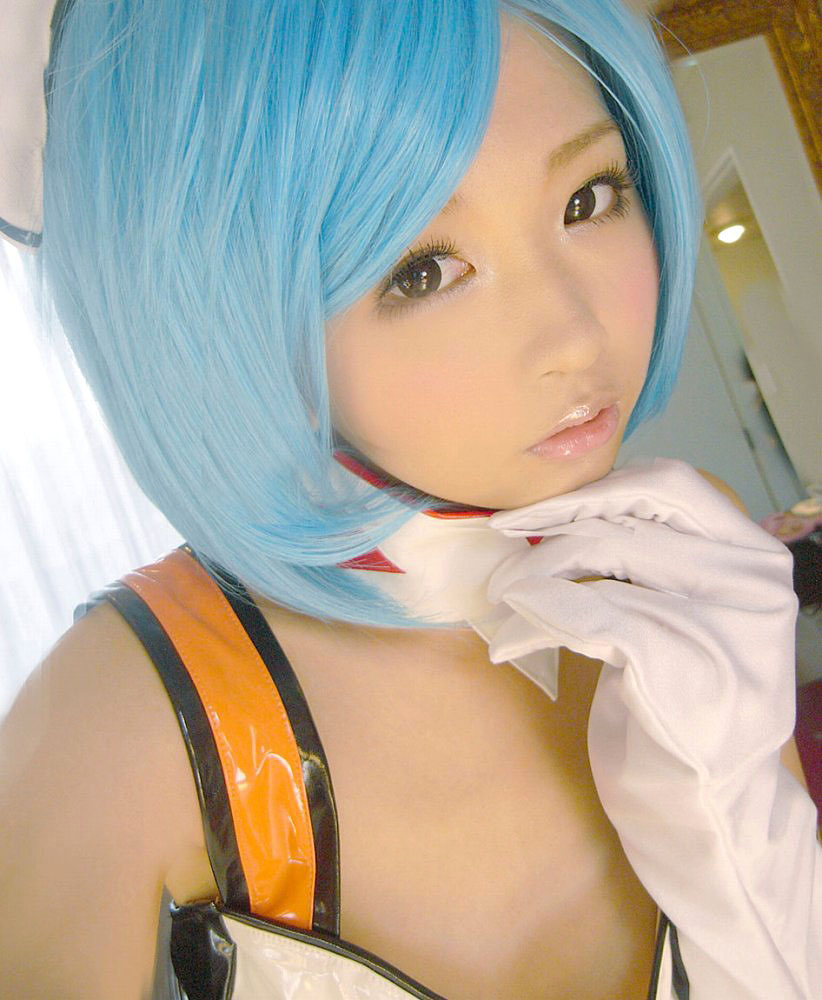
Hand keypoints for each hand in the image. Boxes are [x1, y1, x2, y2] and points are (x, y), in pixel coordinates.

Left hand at [487, 458, 819, 998]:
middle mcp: (750, 578)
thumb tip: (567, 513)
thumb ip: (651, 564)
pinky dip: (534, 620)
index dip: (595, 489)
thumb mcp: (682, 621)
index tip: (537, 510)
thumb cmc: (685, 713)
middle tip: (504, 538)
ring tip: (500, 600)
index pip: (669, 486)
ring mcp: (722, 619)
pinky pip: (587, 612)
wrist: (710, 817)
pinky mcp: (682, 660)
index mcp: (752, 557)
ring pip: (602, 555)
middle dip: (556, 519)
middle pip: (632, 513)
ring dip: (532, 575)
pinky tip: (506, 642)